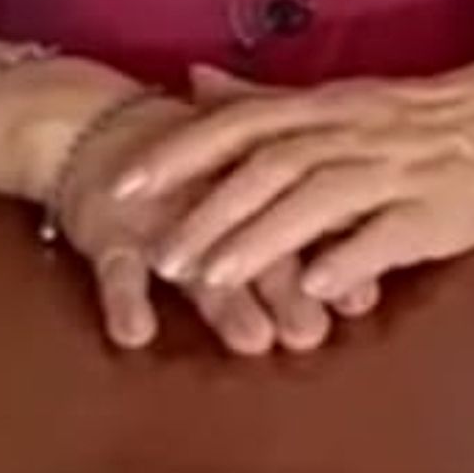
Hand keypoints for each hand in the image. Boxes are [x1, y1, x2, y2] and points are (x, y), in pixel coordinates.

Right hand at [55, 94, 380, 355]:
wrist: (106, 136)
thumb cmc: (202, 180)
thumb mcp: (255, 203)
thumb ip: (308, 239)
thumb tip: (367, 294)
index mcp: (264, 182)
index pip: (307, 219)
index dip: (334, 255)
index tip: (362, 301)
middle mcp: (219, 197)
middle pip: (261, 244)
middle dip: (288, 289)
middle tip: (311, 331)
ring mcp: (164, 215)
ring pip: (202, 259)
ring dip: (227, 302)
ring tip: (252, 337)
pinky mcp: (110, 231)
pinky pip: (116, 268)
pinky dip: (125, 299)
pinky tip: (136, 333)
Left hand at [117, 67, 473, 301]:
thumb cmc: (431, 113)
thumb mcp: (345, 98)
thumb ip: (270, 99)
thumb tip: (193, 80)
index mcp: (333, 104)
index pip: (246, 121)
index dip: (183, 151)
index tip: (124, 183)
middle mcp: (358, 130)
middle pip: (274, 162)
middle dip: (211, 208)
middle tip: (163, 254)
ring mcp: (400, 169)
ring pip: (323, 195)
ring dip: (264, 236)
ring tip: (217, 276)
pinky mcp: (440, 209)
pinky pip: (391, 233)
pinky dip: (351, 257)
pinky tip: (315, 286)